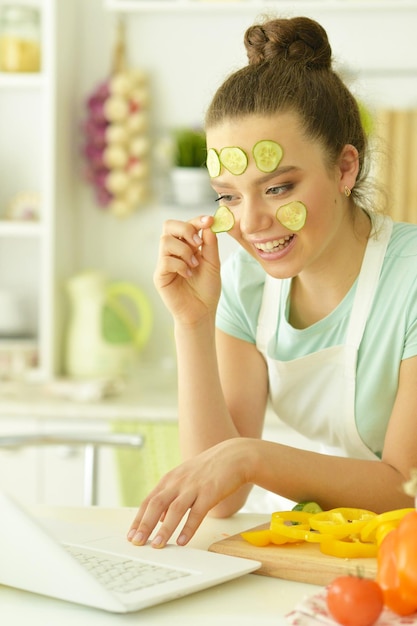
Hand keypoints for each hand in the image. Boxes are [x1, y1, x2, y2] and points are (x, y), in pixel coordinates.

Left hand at [127, 439, 249, 547]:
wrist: (235, 456)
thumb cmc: (209, 469)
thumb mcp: (185, 478)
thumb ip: (170, 496)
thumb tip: (158, 519)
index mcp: (170, 479)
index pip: (148, 501)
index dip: (138, 519)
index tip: (131, 536)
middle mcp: (179, 482)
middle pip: (156, 504)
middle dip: (145, 525)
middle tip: (137, 543)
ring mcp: (194, 486)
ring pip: (175, 509)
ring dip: (164, 529)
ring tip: (157, 545)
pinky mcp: (210, 492)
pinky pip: (197, 512)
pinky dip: (189, 528)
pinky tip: (183, 541)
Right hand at [154, 215, 220, 324]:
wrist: (202, 312)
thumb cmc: (207, 289)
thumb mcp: (213, 263)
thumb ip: (210, 244)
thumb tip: (208, 225)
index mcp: (186, 245)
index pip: (185, 224)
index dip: (196, 220)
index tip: (210, 221)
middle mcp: (173, 251)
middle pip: (168, 226)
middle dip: (185, 228)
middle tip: (198, 242)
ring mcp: (164, 263)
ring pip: (166, 241)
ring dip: (184, 250)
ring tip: (194, 264)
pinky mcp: (159, 276)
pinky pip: (165, 260)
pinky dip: (180, 264)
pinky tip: (188, 274)